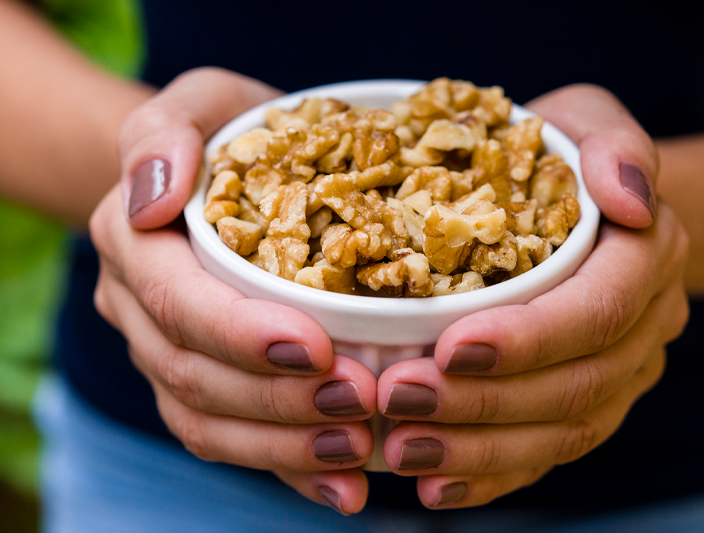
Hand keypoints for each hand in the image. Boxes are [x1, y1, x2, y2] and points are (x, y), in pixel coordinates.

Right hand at [90, 68, 377, 514]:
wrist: (233, 171)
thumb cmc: (229, 130)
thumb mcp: (202, 101)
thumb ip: (165, 133)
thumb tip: (151, 199)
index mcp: (134, 243)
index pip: (177, 302)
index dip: (241, 333)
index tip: (318, 347)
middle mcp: (140, 309)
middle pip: (194, 375)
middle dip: (278, 398)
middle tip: (362, 403)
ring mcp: (167, 354)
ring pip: (209, 422)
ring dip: (285, 446)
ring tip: (359, 449)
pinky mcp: (204, 385)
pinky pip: (233, 441)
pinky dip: (287, 469)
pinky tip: (343, 485)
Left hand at [376, 85, 689, 508]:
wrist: (573, 204)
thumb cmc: (562, 157)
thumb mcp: (588, 121)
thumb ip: (615, 147)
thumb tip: (632, 200)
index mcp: (644, 261)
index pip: (596, 312)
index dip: (528, 338)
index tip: (448, 346)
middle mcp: (642, 328)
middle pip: (575, 385)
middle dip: (484, 402)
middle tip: (399, 400)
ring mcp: (618, 376)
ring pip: (562, 432)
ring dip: (479, 449)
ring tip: (403, 450)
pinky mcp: (584, 406)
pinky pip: (547, 456)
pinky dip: (493, 478)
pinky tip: (437, 489)